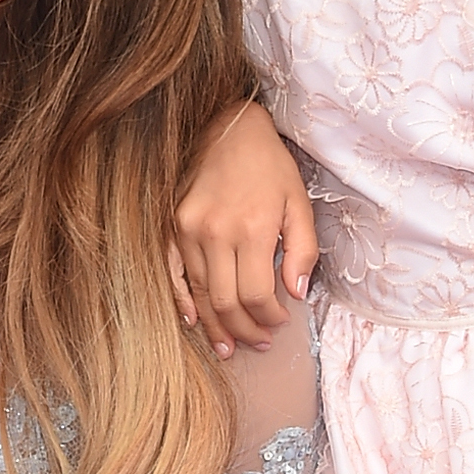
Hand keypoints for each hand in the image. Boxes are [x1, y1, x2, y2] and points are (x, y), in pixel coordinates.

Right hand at [172, 100, 319, 355]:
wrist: (228, 127)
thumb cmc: (269, 165)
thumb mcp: (299, 202)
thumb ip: (302, 250)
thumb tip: (296, 294)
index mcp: (252, 228)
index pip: (256, 294)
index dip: (268, 317)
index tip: (280, 323)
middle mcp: (215, 233)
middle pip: (226, 302)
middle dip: (245, 330)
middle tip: (258, 342)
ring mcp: (187, 231)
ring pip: (201, 294)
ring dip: (217, 326)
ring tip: (230, 346)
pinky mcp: (171, 228)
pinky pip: (175, 275)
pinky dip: (184, 302)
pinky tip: (195, 322)